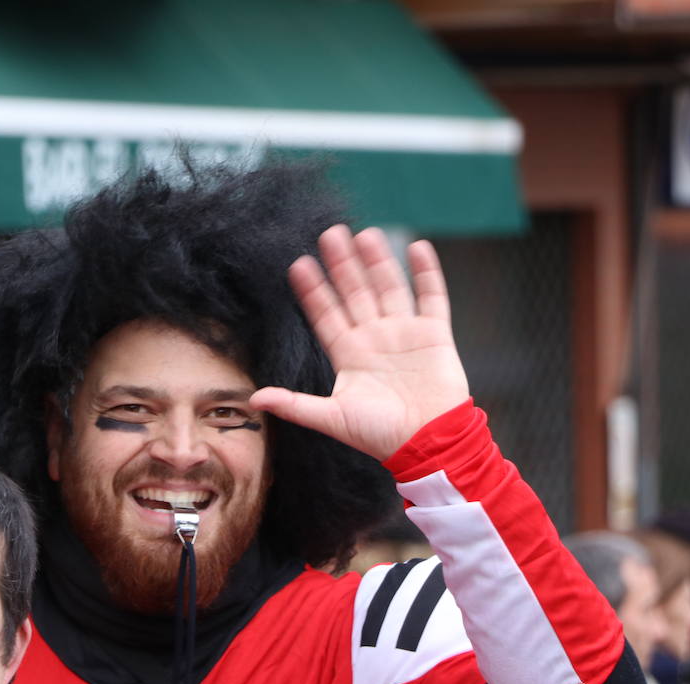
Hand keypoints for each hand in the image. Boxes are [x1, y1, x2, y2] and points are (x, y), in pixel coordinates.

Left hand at [249, 226, 468, 460]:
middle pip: (355, 293)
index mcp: (349, 355)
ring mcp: (405, 333)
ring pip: (388, 288)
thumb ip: (295, 405)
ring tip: (365, 234)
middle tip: (329, 233)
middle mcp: (374, 338)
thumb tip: (254, 399)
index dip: (313, 291)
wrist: (429, 445)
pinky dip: (426, 273)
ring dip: (377, 262)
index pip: (326, 315)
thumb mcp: (331, 419)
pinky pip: (431, 297)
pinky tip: (416, 247)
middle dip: (342, 265)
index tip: (299, 265)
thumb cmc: (379, 436)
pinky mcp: (435, 335)